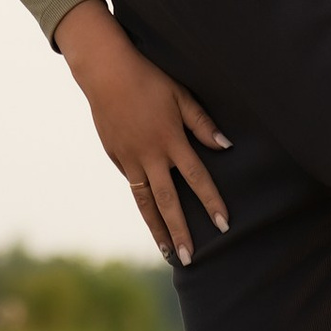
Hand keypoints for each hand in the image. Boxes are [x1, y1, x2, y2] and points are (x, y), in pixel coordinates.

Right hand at [53, 3, 229, 264]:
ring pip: (145, 202)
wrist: (104, 72)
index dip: (211, 202)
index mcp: (170, 139)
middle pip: (168, 201)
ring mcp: (129, 159)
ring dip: (157, 228)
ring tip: (168, 252)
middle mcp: (149, 155)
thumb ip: (202, 123)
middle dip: (180, 231)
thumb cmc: (148, 78)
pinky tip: (151, 215)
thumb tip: (226, 145)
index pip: (196, 178)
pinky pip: (132, 183)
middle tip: (190, 258)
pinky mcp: (115, 157)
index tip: (224, 224)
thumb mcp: (180, 95)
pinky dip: (143, 201)